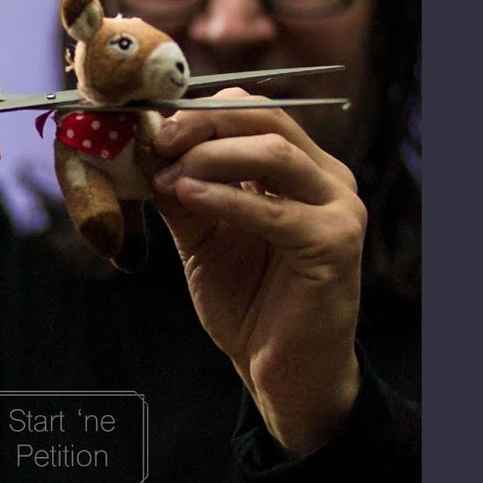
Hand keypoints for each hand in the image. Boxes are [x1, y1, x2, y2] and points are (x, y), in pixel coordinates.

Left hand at [151, 88, 364, 456]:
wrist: (282, 371)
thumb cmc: (249, 302)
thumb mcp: (202, 237)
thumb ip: (182, 193)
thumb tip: (145, 150)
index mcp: (300, 167)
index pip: (253, 112)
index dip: (200, 111)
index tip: (152, 126)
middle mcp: (326, 177)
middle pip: (266, 121)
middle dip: (205, 123)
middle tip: (159, 139)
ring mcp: (338, 208)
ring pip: (275, 153)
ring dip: (212, 157)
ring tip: (168, 176)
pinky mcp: (335, 244)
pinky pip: (276, 211)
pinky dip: (227, 198)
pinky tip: (189, 195)